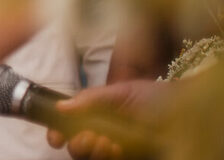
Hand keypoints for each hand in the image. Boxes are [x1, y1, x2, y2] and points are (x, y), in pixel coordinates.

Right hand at [46, 80, 164, 159]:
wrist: (189, 113)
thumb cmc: (156, 99)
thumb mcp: (122, 92)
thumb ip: (92, 98)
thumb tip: (60, 107)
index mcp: (97, 118)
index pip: (69, 128)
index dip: (57, 133)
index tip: (56, 138)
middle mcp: (103, 136)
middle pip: (76, 148)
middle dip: (76, 144)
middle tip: (88, 137)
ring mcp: (117, 152)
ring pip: (91, 159)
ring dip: (91, 152)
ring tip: (105, 142)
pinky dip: (108, 158)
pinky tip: (116, 148)